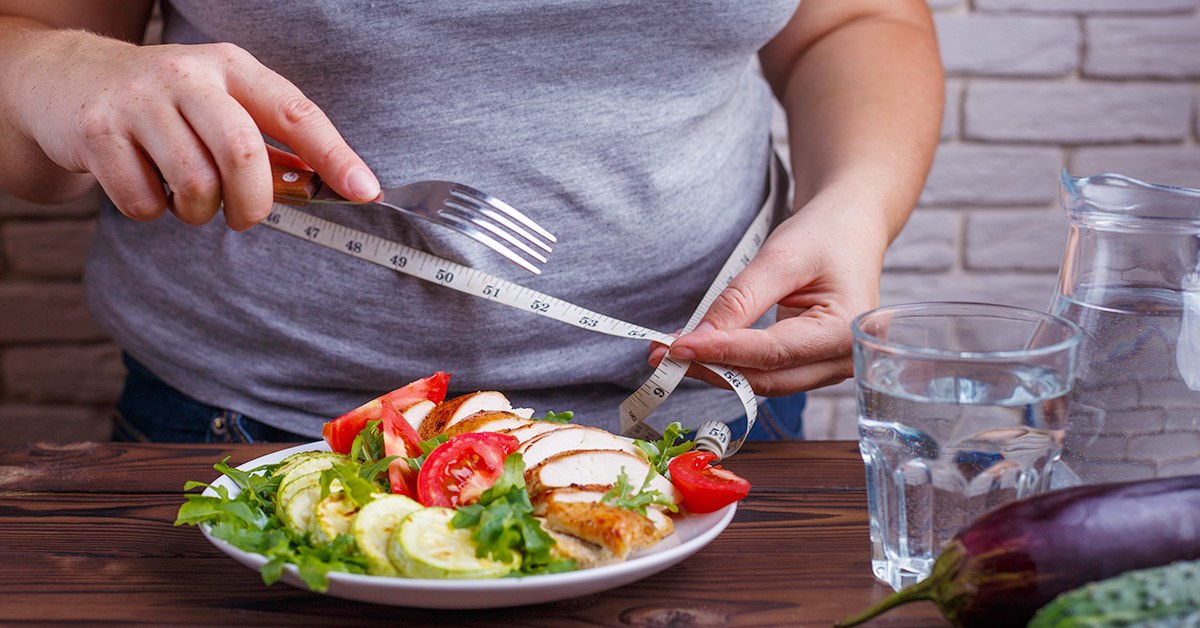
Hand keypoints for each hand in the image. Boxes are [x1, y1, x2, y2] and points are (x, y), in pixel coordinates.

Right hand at [8, 30, 378, 229]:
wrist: (69, 79)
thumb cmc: (169, 105)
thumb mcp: (222, 104)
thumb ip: (269, 144)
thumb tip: (322, 190)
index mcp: (232, 69)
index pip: (296, 112)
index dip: (333, 156)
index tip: (364, 190)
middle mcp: (187, 76)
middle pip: (243, 154)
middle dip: (254, 203)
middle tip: (247, 217)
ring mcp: (139, 101)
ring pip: (195, 186)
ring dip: (199, 212)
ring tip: (188, 196)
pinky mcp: (98, 132)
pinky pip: (144, 203)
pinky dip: (152, 212)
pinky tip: (145, 185)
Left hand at [649, 191, 887, 396]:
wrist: (849, 228)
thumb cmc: (824, 235)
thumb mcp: (781, 256)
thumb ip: (741, 299)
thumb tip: (700, 337)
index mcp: (846, 332)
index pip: (772, 352)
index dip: (721, 352)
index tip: (677, 347)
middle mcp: (842, 360)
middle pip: (766, 378)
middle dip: (711, 368)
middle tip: (662, 356)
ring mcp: (828, 367)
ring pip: (763, 382)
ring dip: (716, 370)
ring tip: (671, 355)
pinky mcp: (810, 364)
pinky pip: (766, 372)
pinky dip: (731, 364)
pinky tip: (699, 353)